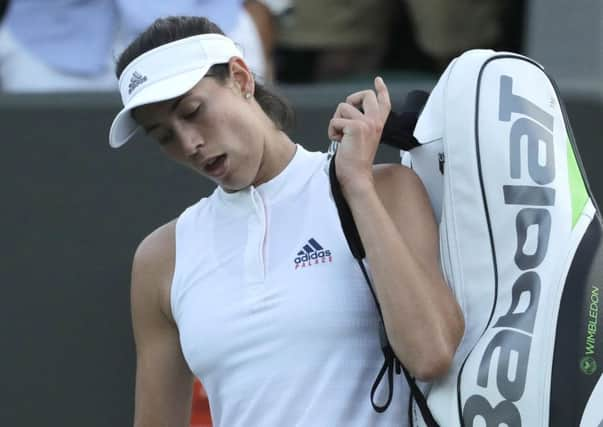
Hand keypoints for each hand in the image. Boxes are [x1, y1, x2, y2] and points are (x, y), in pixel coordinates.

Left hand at [328, 77, 390, 194]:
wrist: (355, 176)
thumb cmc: (354, 162)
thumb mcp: (360, 139)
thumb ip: (359, 125)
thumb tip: (348, 113)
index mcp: (378, 125)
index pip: (383, 102)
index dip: (381, 90)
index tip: (378, 80)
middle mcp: (375, 122)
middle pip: (366, 95)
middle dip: (351, 100)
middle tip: (345, 116)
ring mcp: (367, 123)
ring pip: (343, 107)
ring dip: (336, 121)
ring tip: (342, 137)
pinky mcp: (356, 127)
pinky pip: (335, 120)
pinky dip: (332, 131)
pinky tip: (338, 141)